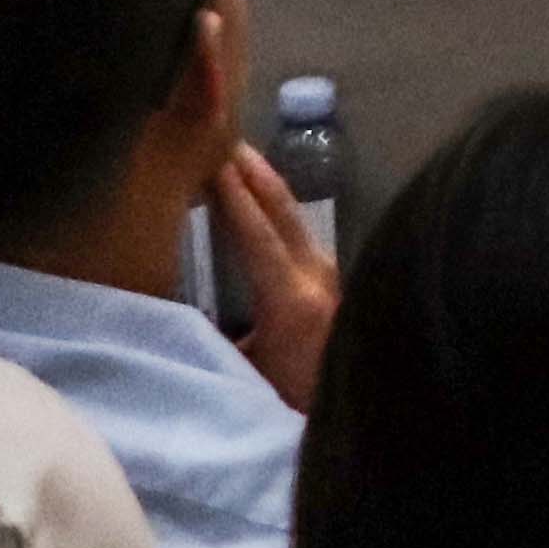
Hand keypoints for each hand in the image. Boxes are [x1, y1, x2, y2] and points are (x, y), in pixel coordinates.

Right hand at [207, 144, 340, 410]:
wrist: (367, 412)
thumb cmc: (294, 403)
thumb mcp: (247, 376)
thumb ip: (217, 341)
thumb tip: (181, 316)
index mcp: (292, 298)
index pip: (256, 234)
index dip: (233, 196)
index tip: (212, 158)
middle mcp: (317, 275)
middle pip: (282, 209)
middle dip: (252, 171)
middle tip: (221, 135)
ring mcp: (331, 274)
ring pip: (294, 218)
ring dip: (264, 187)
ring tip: (234, 160)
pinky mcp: (334, 281)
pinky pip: (300, 234)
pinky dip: (275, 210)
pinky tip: (258, 204)